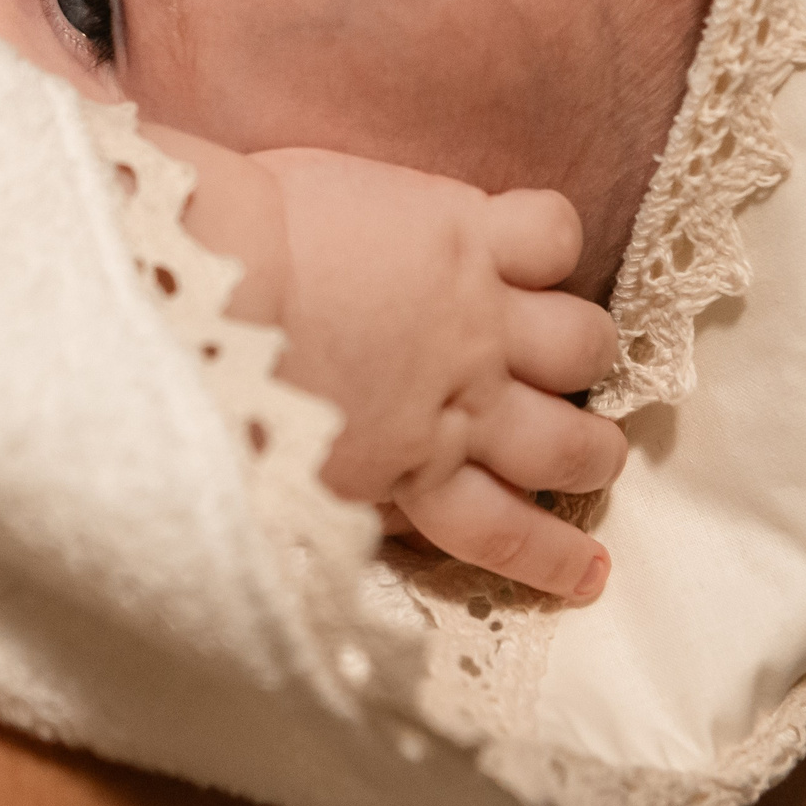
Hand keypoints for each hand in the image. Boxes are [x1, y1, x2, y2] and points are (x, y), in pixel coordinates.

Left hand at [252, 148, 624, 601]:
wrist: (211, 286)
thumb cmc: (221, 384)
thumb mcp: (288, 480)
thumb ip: (352, 496)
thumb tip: (387, 512)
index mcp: (412, 469)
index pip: (505, 535)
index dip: (556, 558)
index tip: (590, 573)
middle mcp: (464, 400)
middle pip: (568, 446)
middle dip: (592, 453)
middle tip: (594, 449)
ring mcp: (477, 314)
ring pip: (583, 346)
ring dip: (585, 351)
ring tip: (578, 350)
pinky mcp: (468, 232)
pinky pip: (552, 233)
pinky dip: (553, 238)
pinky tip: (536, 244)